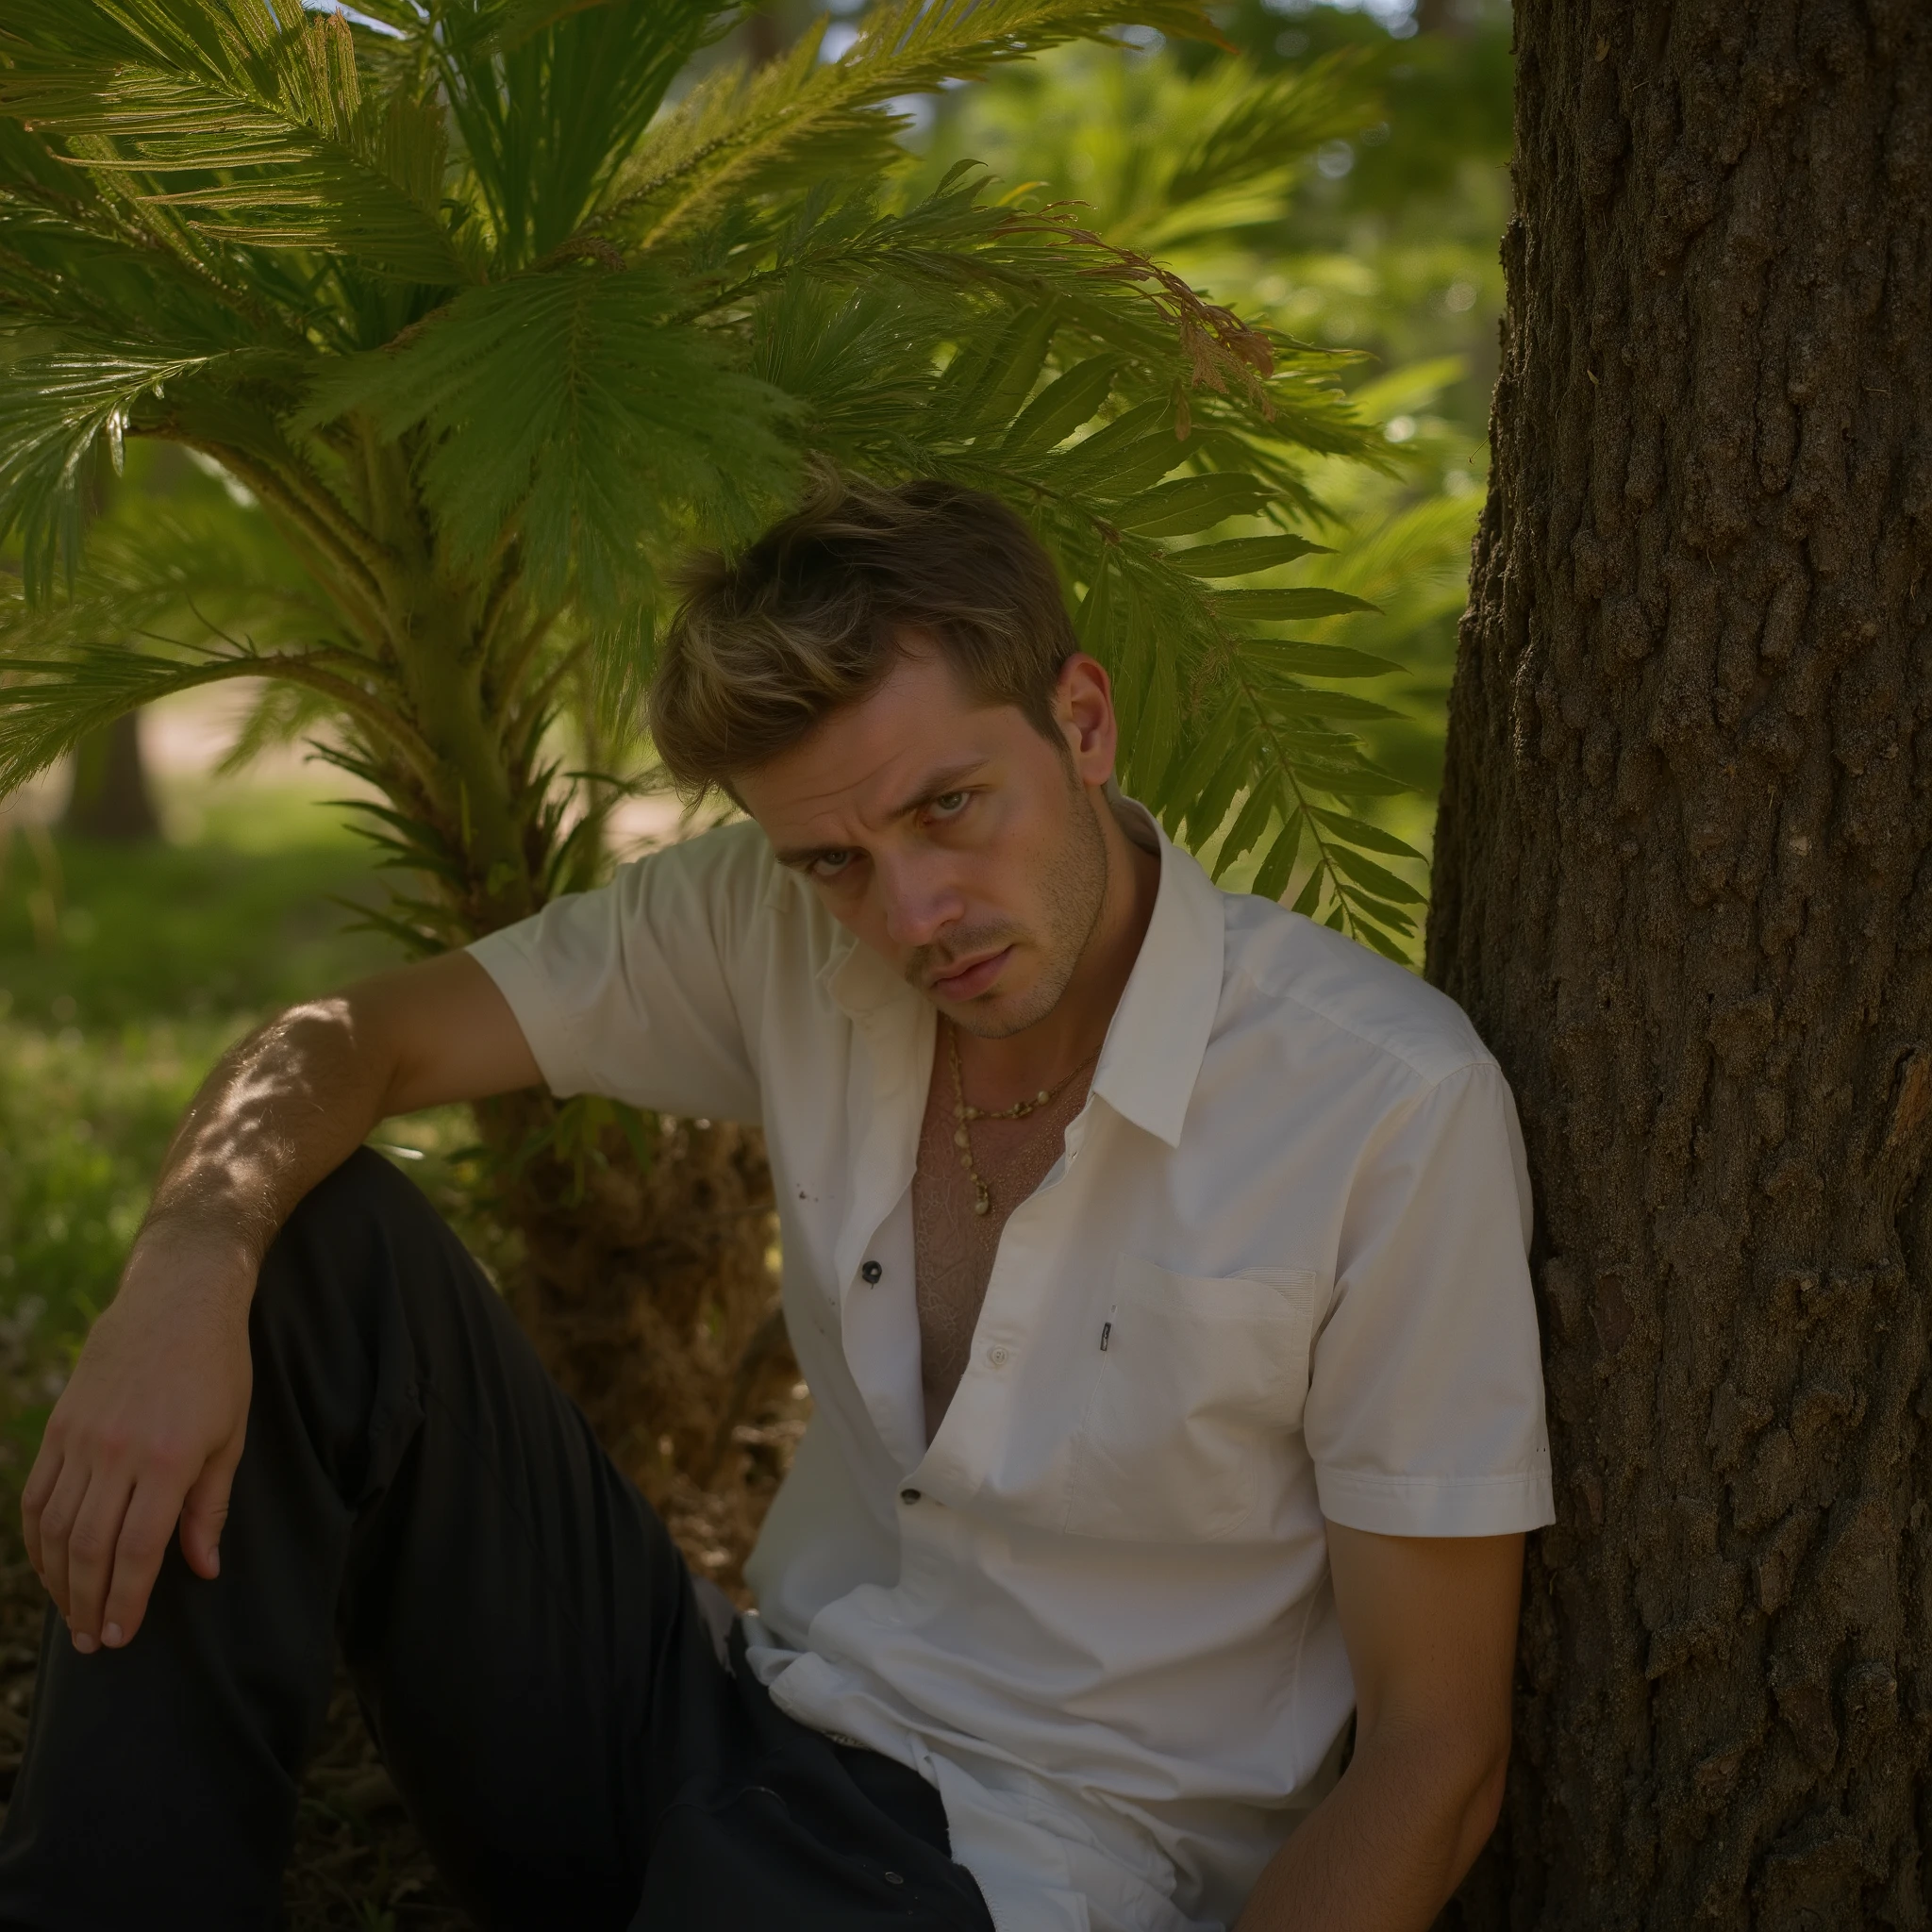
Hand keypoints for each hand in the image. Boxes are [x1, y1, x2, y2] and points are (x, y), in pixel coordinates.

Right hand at [22, 1233, 253, 1652]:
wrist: (178, 1300)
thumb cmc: (218, 1369)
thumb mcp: (231, 1437)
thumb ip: (210, 1507)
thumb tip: (204, 1569)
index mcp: (169, 1458)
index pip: (137, 1548)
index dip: (126, 1599)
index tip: (119, 1636)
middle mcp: (118, 1451)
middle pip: (88, 1547)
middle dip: (88, 1602)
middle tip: (93, 1640)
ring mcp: (81, 1438)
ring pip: (54, 1528)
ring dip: (57, 1580)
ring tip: (71, 1614)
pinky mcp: (59, 1427)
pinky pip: (37, 1496)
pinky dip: (36, 1539)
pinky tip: (48, 1565)